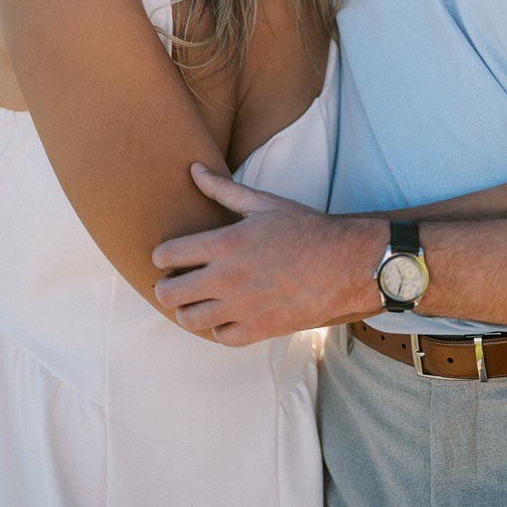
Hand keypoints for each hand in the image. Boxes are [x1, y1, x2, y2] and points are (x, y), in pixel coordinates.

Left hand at [152, 165, 381, 345]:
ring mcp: (242, 307)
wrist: (345, 264)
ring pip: (189, 320)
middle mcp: (228, 277)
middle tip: (177, 281)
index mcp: (225, 243)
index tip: (168, 257)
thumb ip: (223, 188)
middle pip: (169, 294)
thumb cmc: (305, 228)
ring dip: (188, 310)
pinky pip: (220, 337)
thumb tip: (193, 169)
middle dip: (166, 287)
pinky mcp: (259, 329)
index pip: (167, 255)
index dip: (161, 256)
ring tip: (199, 299)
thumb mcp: (263, 202)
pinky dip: (218, 328)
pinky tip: (226, 314)